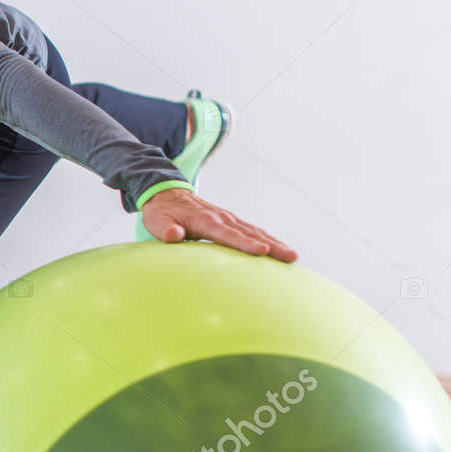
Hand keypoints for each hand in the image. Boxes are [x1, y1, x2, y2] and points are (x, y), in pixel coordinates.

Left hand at [140, 187, 297, 262]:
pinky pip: (252, 231)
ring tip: (292, 257)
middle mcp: (221, 218)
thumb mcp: (158, 222)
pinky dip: (268, 239)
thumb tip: (175, 236)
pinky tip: (280, 251)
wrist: (167, 194)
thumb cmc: (162, 213)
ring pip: (255, 231)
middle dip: (272, 245)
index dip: (244, 243)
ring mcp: (228, 218)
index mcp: (204, 221)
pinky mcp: (231, 221)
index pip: (227, 234)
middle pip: (249, 233)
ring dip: (275, 243)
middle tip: (290, 258)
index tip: (262, 251)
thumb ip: (167, 230)